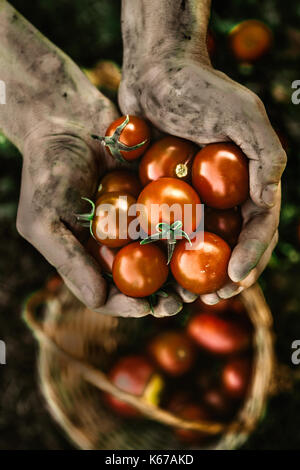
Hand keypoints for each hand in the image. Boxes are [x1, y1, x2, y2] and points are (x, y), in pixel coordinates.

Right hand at [16, 91, 188, 317]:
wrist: (66, 118)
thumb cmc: (46, 171)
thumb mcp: (45, 220)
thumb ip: (69, 261)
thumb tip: (99, 300)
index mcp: (90, 255)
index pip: (109, 292)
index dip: (128, 305)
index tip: (146, 310)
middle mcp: (118, 243)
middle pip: (144, 278)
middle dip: (165, 293)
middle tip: (184, 300)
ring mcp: (139, 220)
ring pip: (166, 252)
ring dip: (185, 268)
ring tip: (203, 278)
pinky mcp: (157, 196)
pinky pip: (176, 216)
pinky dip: (191, 229)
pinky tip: (207, 236)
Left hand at [119, 58, 285, 302]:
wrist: (155, 72)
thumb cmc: (198, 87)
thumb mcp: (241, 113)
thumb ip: (265, 154)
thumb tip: (271, 200)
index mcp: (249, 180)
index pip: (260, 226)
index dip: (253, 255)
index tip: (236, 278)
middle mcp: (224, 193)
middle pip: (232, 243)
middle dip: (227, 274)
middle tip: (214, 298)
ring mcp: (194, 195)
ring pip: (199, 244)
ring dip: (195, 273)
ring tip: (184, 297)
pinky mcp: (163, 194)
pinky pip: (165, 229)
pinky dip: (163, 252)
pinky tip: (155, 271)